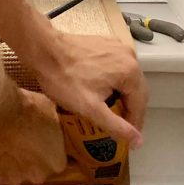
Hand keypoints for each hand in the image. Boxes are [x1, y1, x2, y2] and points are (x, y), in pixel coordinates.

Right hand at [0, 89, 66, 184]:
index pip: (56, 160)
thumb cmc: (24, 110)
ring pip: (17, 172)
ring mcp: (17, 179)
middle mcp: (39, 176)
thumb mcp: (48, 108)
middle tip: (22, 140)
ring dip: (14, 161)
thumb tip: (49, 120)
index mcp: (56, 162)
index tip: (40, 139)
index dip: (48, 148)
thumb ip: (52, 123)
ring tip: (6, 142)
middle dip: (32, 158)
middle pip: (38, 170)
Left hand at [29, 33, 147, 147]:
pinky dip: (114, 80)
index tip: (131, 140)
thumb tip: (138, 141)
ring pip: (127, 77)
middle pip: (136, 89)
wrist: (43, 50)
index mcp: (131, 71)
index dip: (135, 124)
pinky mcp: (106, 43)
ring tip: (114, 111)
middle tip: (123, 127)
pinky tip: (104, 90)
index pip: (140, 104)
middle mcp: (129, 55)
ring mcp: (117, 46)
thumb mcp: (91, 108)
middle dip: (130, 109)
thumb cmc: (64, 80)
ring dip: (123, 94)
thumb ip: (116, 126)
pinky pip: (117, 66)